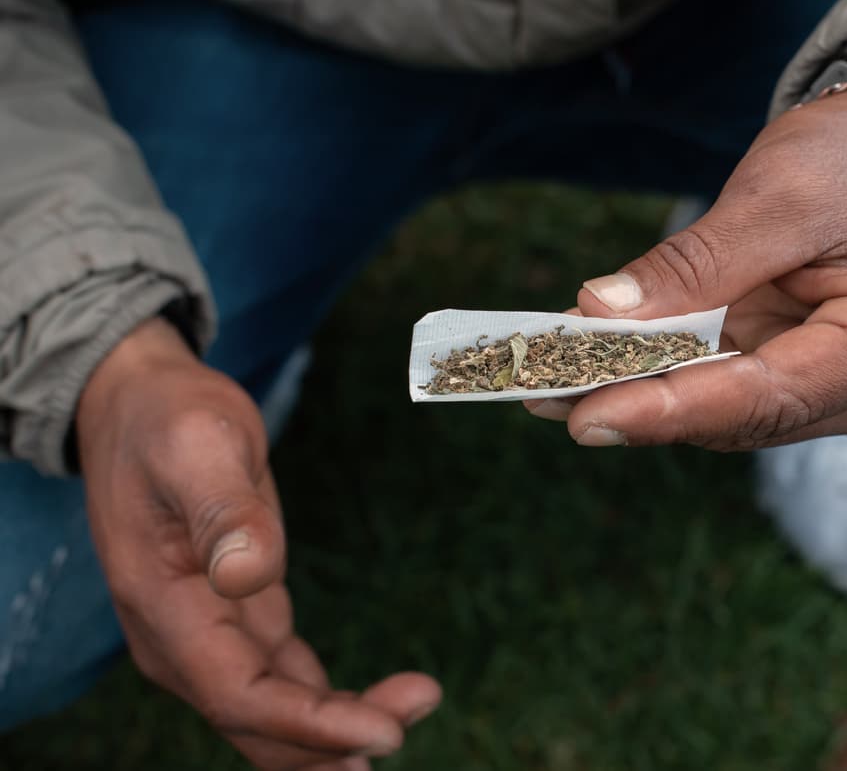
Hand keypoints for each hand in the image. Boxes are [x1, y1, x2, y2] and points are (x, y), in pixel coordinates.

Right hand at [76, 319, 440, 769]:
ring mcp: (204, 634)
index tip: (382, 731)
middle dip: (332, 737)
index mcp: (163, 605)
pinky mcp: (233, 620)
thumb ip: (224, 509)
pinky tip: (374, 706)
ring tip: (412, 710)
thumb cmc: (169, 419)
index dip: (309, 725)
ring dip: (334, 729)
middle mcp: (177, 638)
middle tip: (414, 717)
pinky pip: (279, 683)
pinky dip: (323, 703)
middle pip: (257, 720)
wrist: (137, 405)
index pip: (239, 694)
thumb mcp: (199, 444)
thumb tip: (248, 575)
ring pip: (271, 711)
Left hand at [532, 89, 846, 448]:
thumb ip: (691, 265)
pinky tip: (606, 367)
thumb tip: (595, 315)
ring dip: (650, 393)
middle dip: (645, 401)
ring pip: (736, 414)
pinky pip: (739, 393)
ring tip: (554, 381)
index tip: (587, 416)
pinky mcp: (825, 387)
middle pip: (749, 415)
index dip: (674, 409)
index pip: (773, 396)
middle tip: (541, 390)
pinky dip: (676, 378)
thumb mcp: (776, 193)